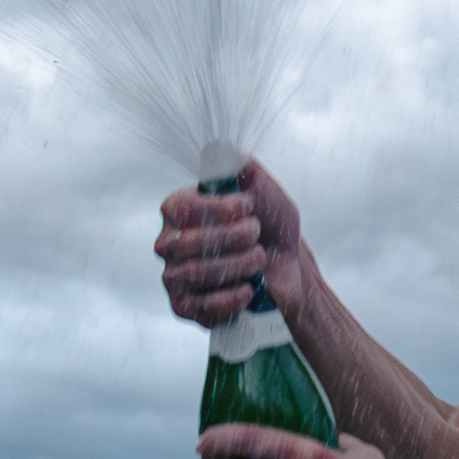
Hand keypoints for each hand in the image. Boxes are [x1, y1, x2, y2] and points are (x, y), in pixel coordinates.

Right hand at [155, 160, 310, 326]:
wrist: (288, 269)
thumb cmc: (271, 228)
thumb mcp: (265, 192)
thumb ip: (244, 170)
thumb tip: (221, 150)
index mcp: (180, 211)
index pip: (180, 208)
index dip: (216, 209)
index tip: (248, 207)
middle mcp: (170, 243)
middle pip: (187, 243)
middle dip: (232, 238)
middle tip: (257, 234)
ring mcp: (175, 277)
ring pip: (196, 273)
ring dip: (237, 265)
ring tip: (258, 259)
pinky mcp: (186, 308)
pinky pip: (201, 305)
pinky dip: (231, 297)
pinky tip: (248, 288)